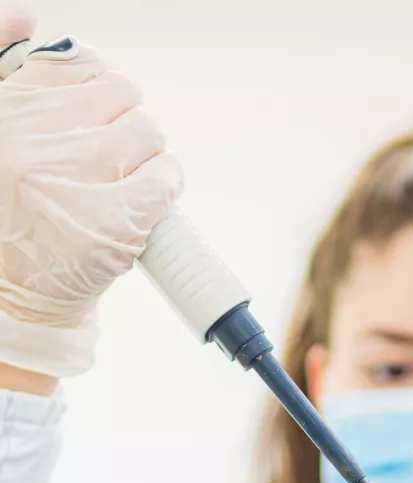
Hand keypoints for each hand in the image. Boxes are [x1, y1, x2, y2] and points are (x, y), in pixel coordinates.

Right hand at [0, 6, 182, 377]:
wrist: (12, 294)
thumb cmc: (10, 212)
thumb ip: (8, 66)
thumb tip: (29, 14)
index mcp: (9, 107)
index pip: (79, 64)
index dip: (98, 92)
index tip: (93, 120)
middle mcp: (35, 137)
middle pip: (121, 94)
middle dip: (126, 122)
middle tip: (113, 157)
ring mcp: (75, 179)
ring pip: (147, 132)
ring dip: (148, 154)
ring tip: (127, 181)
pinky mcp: (110, 222)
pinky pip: (164, 178)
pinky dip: (166, 184)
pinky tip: (150, 200)